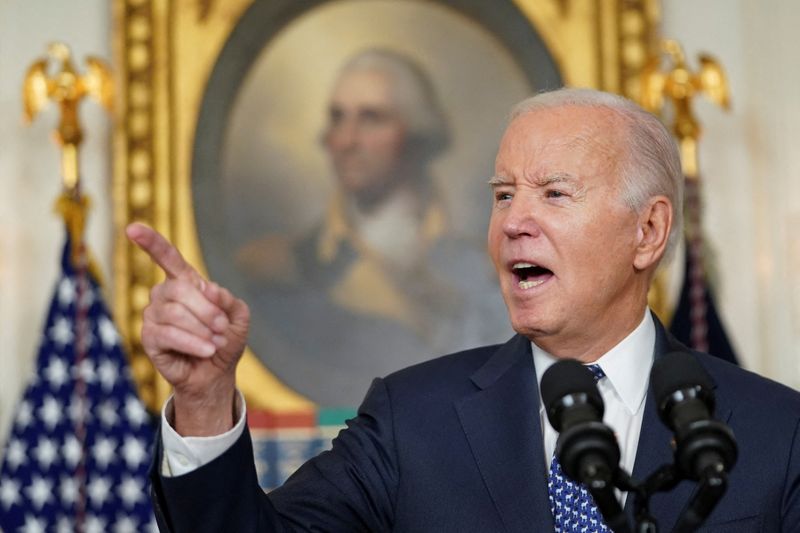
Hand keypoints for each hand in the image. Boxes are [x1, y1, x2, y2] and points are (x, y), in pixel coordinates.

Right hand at [126, 222, 249, 435]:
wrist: (216, 373)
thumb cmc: (224, 340)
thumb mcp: (238, 318)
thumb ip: (228, 300)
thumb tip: (208, 289)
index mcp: (185, 282)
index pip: (166, 257)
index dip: (150, 242)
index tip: (132, 228)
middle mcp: (164, 295)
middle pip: (179, 290)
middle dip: (207, 310)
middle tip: (223, 328)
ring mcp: (153, 316)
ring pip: (174, 313)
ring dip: (202, 329)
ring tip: (216, 342)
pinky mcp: (149, 338)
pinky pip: (167, 334)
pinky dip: (192, 342)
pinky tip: (206, 350)